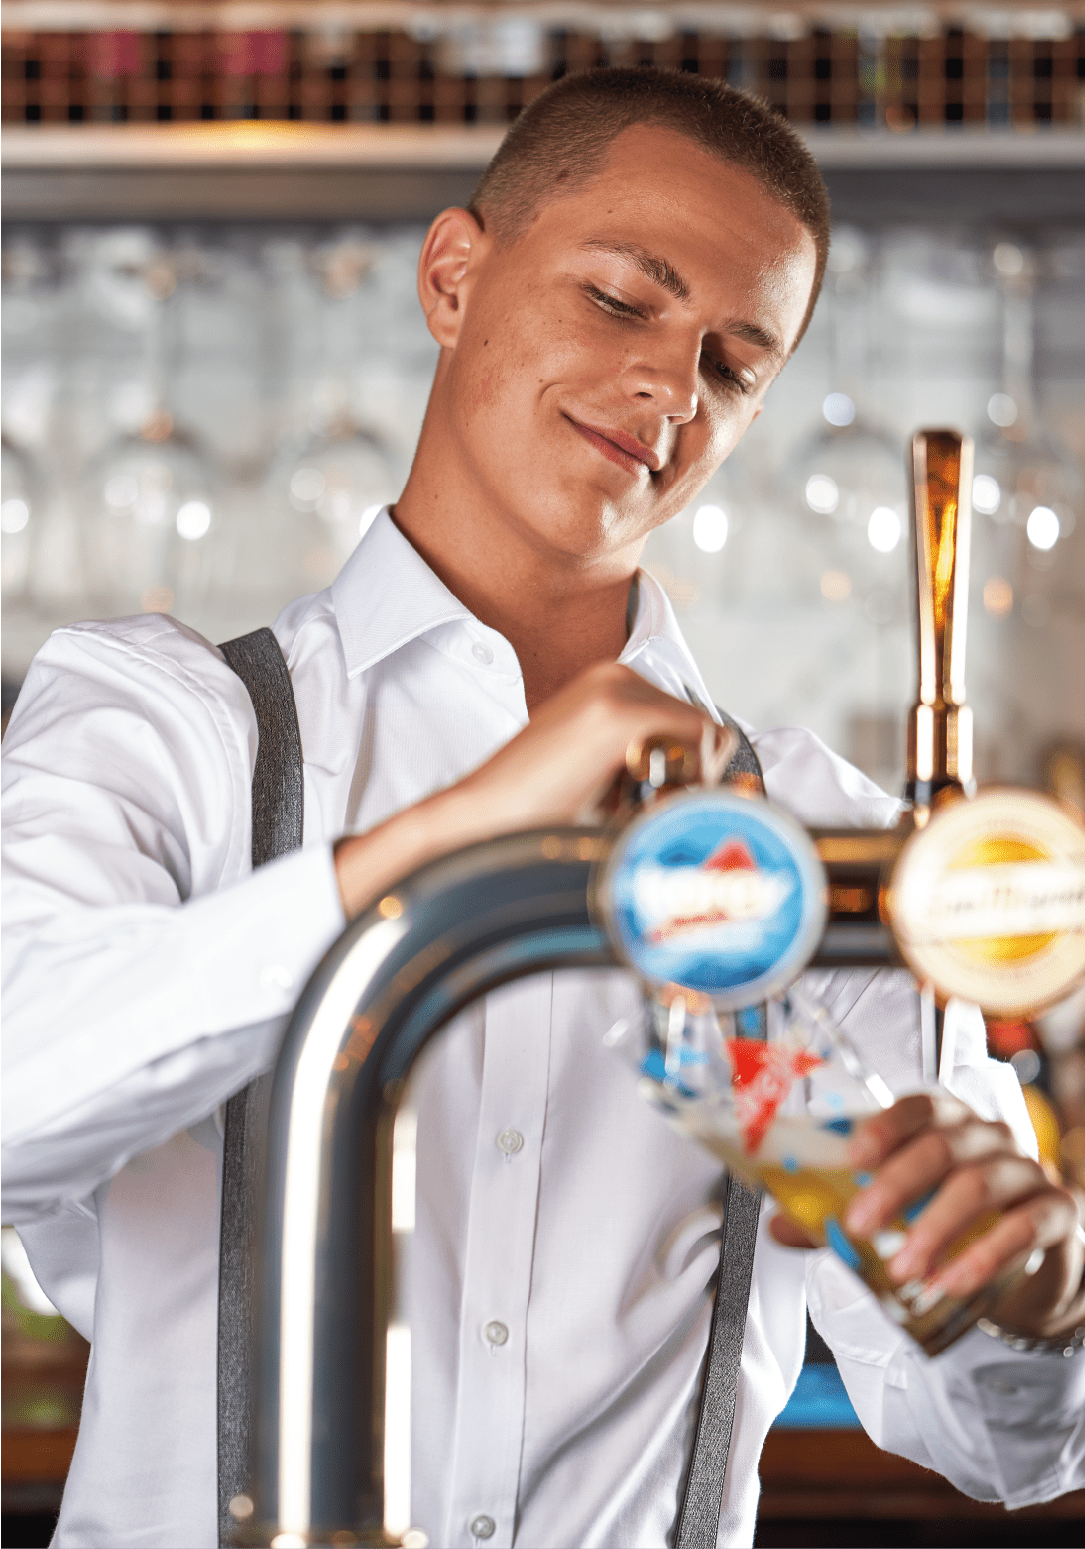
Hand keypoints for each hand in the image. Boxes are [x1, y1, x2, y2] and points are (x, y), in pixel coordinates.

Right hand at [334, 663, 731, 917]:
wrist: (484, 821)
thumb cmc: (538, 812)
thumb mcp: (605, 775)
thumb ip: (651, 766)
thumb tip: (717, 789)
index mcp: (610, 685)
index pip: (692, 725)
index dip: (685, 774)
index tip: (650, 804)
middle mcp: (617, 676)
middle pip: (705, 730)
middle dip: (688, 778)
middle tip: (638, 810)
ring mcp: (619, 689)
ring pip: (706, 738)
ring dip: (683, 784)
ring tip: (627, 808)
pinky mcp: (621, 713)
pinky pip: (698, 745)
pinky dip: (680, 784)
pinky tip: (630, 804)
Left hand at [769, 1090, 1084, 1339]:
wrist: (1031, 1259)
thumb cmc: (955, 1219)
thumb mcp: (899, 1213)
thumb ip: (841, 1216)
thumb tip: (780, 1225)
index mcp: (945, 1122)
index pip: (917, 1106)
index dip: (884, 1127)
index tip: (852, 1158)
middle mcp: (987, 1137)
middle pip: (940, 1147)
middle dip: (895, 1187)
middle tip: (859, 1226)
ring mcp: (1025, 1171)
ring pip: (979, 1186)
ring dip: (934, 1229)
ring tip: (900, 1268)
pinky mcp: (1056, 1213)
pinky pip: (1026, 1227)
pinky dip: (984, 1256)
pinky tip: (951, 1282)